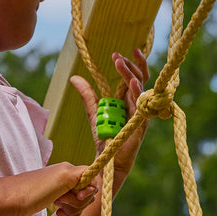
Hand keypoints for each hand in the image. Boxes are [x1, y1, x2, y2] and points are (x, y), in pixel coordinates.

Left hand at [70, 48, 150, 186]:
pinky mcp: (140, 125)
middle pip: (139, 79)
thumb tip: (74, 77)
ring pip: (141, 88)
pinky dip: (138, 93)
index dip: (129, 63)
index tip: (117, 53)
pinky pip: (142, 107)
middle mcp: (137, 104)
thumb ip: (87, 95)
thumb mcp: (95, 112)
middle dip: (129, 65)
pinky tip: (132, 83)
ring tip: (120, 63)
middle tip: (117, 56)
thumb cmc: (106, 138)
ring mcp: (140, 113)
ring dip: (131, 74)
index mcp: (129, 99)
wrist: (107, 162)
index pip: (133, 76)